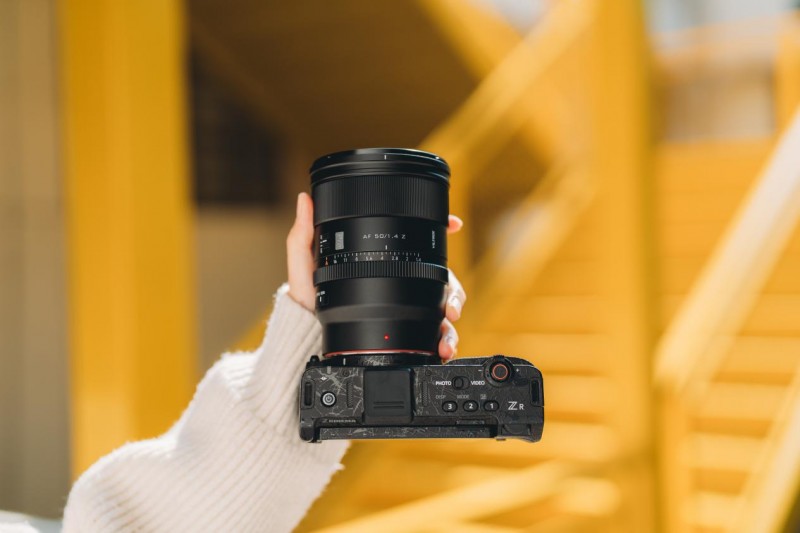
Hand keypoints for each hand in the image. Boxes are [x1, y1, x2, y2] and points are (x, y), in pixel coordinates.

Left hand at [286, 192, 465, 360]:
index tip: (454, 225)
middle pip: (442, 280)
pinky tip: (441, 351)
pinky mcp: (408, 335)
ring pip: (442, 310)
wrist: (306, 335)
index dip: (442, 230)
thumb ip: (305, 234)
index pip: (420, 242)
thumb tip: (306, 199)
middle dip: (453, 291)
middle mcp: (403, 285)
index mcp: (386, 263)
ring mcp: (408, 310)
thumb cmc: (308, 297)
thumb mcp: (305, 265)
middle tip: (450, 304)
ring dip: (450, 323)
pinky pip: (432, 337)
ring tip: (445, 335)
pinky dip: (443, 343)